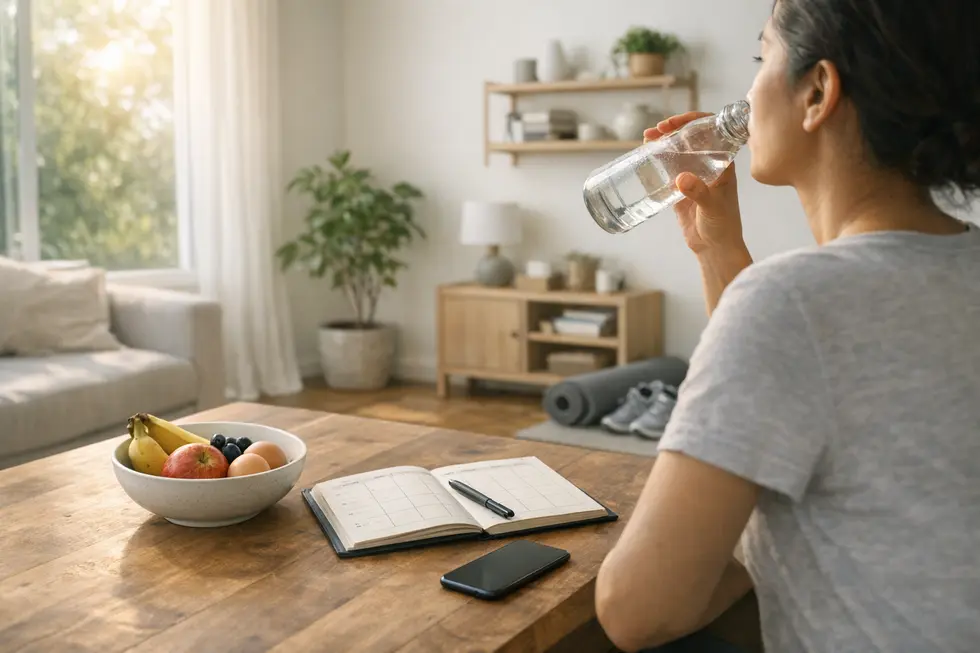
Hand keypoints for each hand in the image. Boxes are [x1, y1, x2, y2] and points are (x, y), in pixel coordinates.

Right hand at [643, 112, 744, 254]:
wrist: (715, 248)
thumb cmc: (723, 226)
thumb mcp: (713, 207)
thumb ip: (699, 192)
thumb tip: (680, 179)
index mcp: (723, 163)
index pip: (711, 131)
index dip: (694, 122)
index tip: (676, 124)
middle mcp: (708, 165)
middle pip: (691, 138)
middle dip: (674, 129)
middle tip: (657, 130)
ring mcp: (693, 175)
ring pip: (677, 151)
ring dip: (663, 142)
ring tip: (647, 138)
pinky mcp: (679, 188)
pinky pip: (668, 168)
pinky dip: (657, 160)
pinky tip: (646, 156)